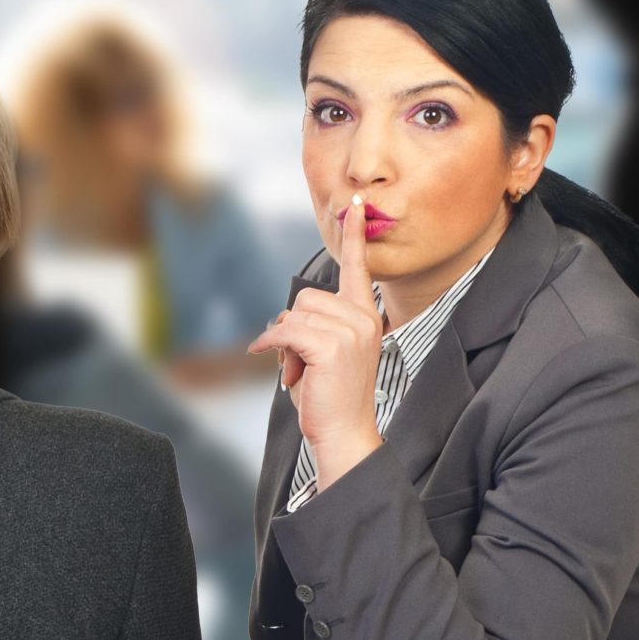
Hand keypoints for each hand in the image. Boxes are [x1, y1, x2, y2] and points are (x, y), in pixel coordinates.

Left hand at [250, 192, 385, 489]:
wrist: (345, 434)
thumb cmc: (330, 397)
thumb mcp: (326, 353)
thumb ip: (316, 325)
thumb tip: (286, 317)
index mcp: (366, 317)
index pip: (359, 268)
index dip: (353, 235)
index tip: (353, 204)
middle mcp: (364, 318)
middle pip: (306, 296)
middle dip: (292, 328)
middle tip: (301, 363)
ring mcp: (351, 331)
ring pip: (294, 314)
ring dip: (284, 344)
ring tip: (300, 373)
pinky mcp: (332, 346)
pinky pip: (286, 331)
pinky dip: (272, 347)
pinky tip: (281, 368)